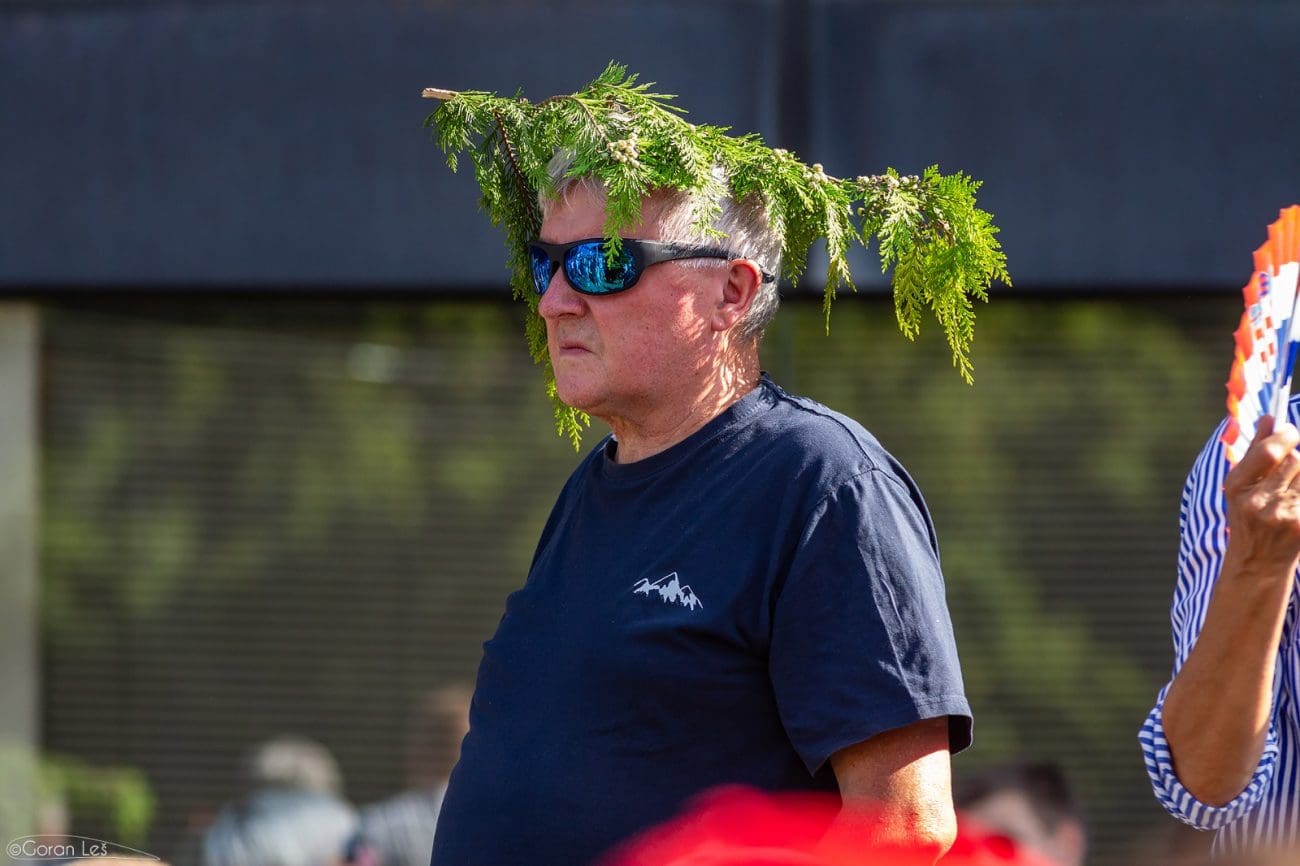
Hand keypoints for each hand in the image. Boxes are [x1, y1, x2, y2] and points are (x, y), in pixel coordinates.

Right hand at [1223, 415, 1299, 580]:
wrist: (1257, 563)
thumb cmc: (1248, 518)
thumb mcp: (1239, 487)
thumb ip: (1253, 452)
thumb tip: (1269, 418)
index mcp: (1236, 487)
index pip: (1268, 452)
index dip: (1285, 436)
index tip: (1290, 431)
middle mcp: (1257, 501)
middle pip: (1294, 460)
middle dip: (1297, 456)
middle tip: (1293, 455)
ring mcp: (1282, 515)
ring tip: (1291, 487)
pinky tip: (1294, 501)